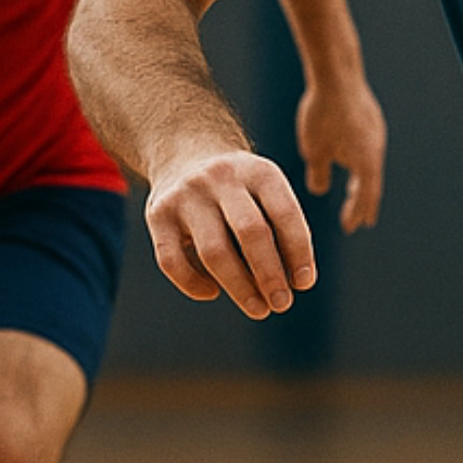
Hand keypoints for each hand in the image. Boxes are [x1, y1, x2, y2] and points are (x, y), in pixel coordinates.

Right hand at [143, 148, 317, 318]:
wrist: (185, 153)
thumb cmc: (240, 189)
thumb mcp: (266, 190)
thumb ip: (282, 228)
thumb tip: (294, 282)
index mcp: (258, 171)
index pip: (284, 214)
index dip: (298, 252)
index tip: (305, 283)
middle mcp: (221, 178)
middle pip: (250, 232)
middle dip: (270, 274)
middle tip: (282, 304)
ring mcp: (186, 195)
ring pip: (214, 251)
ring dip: (239, 287)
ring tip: (258, 309)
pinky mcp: (157, 214)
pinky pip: (172, 261)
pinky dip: (193, 284)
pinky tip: (212, 292)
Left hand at [296, 73, 386, 233]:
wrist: (337, 74)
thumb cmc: (323, 115)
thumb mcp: (314, 150)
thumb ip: (319, 174)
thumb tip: (319, 189)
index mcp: (366, 165)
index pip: (365, 198)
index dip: (357, 214)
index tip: (350, 228)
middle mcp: (376, 151)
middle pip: (372, 183)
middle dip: (366, 202)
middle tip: (364, 219)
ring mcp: (376, 132)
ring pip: (371, 164)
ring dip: (364, 180)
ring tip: (358, 190)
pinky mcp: (370, 117)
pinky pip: (368, 146)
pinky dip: (361, 160)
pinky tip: (352, 154)